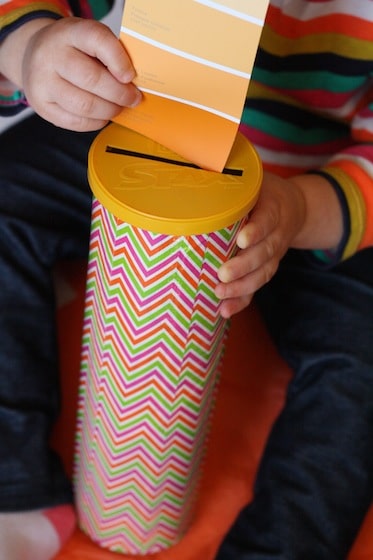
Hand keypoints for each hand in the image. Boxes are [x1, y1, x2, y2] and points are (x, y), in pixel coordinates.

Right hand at [21, 17, 140, 130]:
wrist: (35, 55)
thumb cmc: (72, 49)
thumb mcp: (89, 39)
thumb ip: (110, 55)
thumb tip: (133, 84)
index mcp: (68, 32)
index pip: (97, 40)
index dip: (119, 61)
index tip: (131, 76)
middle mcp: (51, 55)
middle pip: (92, 79)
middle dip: (119, 94)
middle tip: (133, 99)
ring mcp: (42, 82)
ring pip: (84, 105)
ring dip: (109, 111)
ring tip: (118, 108)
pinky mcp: (42, 105)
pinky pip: (76, 122)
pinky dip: (96, 122)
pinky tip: (102, 116)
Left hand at [215, 172, 305, 317]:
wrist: (294, 208)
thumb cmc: (263, 192)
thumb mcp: (255, 179)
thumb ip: (234, 178)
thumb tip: (201, 158)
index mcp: (274, 207)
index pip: (268, 219)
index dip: (257, 230)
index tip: (243, 239)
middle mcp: (277, 234)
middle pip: (264, 253)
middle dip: (244, 266)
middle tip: (222, 274)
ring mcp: (273, 255)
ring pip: (262, 274)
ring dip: (242, 288)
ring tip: (220, 295)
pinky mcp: (266, 269)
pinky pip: (256, 288)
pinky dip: (242, 301)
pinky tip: (224, 311)